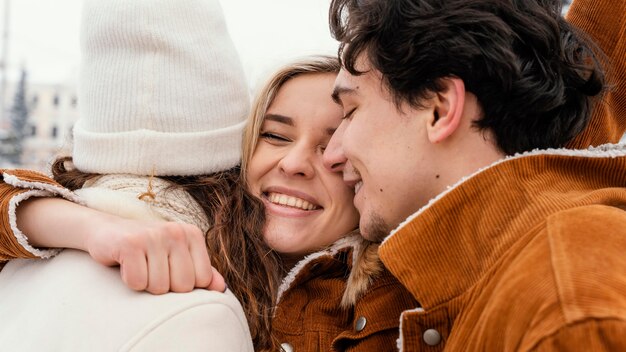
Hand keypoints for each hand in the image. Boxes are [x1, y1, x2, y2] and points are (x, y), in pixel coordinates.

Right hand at [84, 217, 225, 293]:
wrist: (106, 231)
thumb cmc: (147, 250)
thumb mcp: (176, 257)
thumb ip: (201, 272)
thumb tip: (221, 288)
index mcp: (192, 234)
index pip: (202, 280)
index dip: (183, 284)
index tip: (168, 270)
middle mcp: (176, 231)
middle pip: (182, 286)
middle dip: (165, 286)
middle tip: (151, 269)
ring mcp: (154, 235)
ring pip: (159, 288)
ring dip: (145, 284)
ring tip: (139, 265)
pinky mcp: (130, 243)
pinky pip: (138, 283)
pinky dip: (129, 281)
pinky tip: (126, 265)